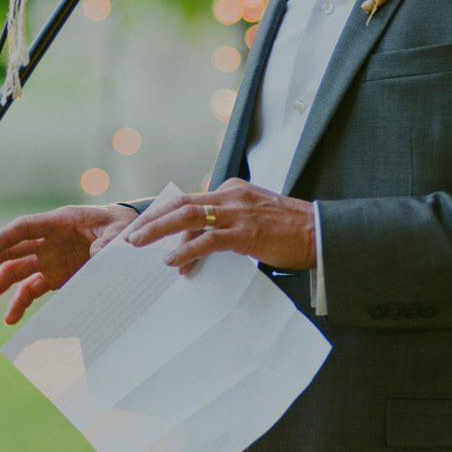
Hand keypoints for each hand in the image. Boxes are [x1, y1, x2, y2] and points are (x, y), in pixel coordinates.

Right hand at [0, 203, 138, 323]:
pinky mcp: (56, 276)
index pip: (23, 228)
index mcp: (59, 222)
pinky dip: (20, 303)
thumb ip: (107, 243)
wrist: (131, 238)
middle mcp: (48, 241)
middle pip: (10, 251)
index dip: (2, 238)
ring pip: (15, 272)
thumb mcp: (119, 232)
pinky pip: (32, 289)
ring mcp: (50, 259)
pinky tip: (9, 319)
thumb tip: (97, 256)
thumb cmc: (122, 227)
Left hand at [126, 179, 315, 274]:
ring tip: (139, 245)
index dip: (163, 214)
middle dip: (152, 219)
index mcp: (232, 190)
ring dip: (159, 230)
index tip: (143, 227)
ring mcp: (238, 213)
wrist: (321, 232)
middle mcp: (231, 196)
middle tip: (130, 236)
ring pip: (188, 217)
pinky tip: (172, 261)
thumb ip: (226, 225)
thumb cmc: (289, 230)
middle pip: (181, 204)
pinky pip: (208, 240)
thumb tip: (195, 245)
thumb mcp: (252, 219)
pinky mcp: (246, 233)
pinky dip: (186, 250)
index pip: (189, 200)